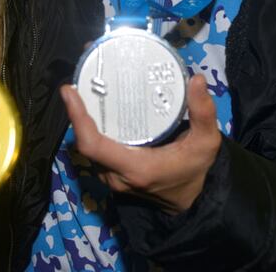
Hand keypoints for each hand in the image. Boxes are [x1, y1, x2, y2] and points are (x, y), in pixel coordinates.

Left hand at [61, 74, 221, 213]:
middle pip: (86, 141)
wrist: (189, 200)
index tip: (69, 91)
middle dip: (78, 109)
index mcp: (135, 167)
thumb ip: (203, 113)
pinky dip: (90, 125)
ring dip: (83, 116)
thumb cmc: (194, 169)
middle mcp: (116, 174)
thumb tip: (197, 80)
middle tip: (82, 75)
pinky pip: (94, 146)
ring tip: (87, 83)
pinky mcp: (110, 171)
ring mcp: (110, 175)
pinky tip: (96, 103)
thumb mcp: (206, 143)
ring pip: (88, 144)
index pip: (93, 145)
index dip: (77, 119)